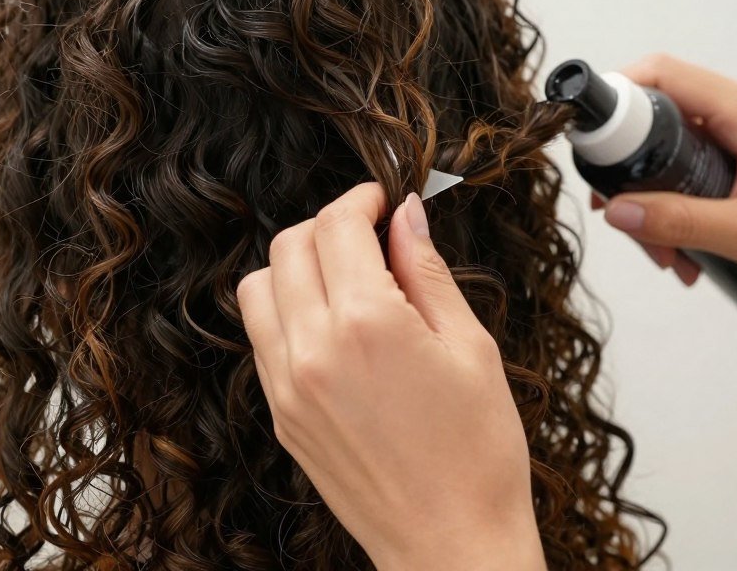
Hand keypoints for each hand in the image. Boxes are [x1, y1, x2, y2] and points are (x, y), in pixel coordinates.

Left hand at [237, 183, 546, 570]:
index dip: (362, 199)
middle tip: (370, 235)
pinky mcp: (280, 412)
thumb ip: (426, 270)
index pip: (336, 225)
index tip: (383, 200)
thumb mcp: (469, 346)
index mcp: (366, 324)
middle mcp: (312, 349)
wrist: (451, 545)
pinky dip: (285, 309)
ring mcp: (286, 384)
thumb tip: (407, 215)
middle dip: (329, 225)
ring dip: (296, 264)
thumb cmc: (477, 454)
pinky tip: (331, 323)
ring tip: (346, 279)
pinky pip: (261, 335)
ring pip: (259, 286)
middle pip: (289, 245)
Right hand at [591, 53, 736, 291]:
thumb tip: (618, 211)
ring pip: (669, 150)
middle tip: (619, 212)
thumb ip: (678, 221)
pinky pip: (689, 169)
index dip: (616, 96)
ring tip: (663, 249)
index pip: (662, 75)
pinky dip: (674, 205)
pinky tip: (683, 247)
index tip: (589, 138)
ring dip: (652, 198)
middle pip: (655, 116)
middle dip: (630, 170)